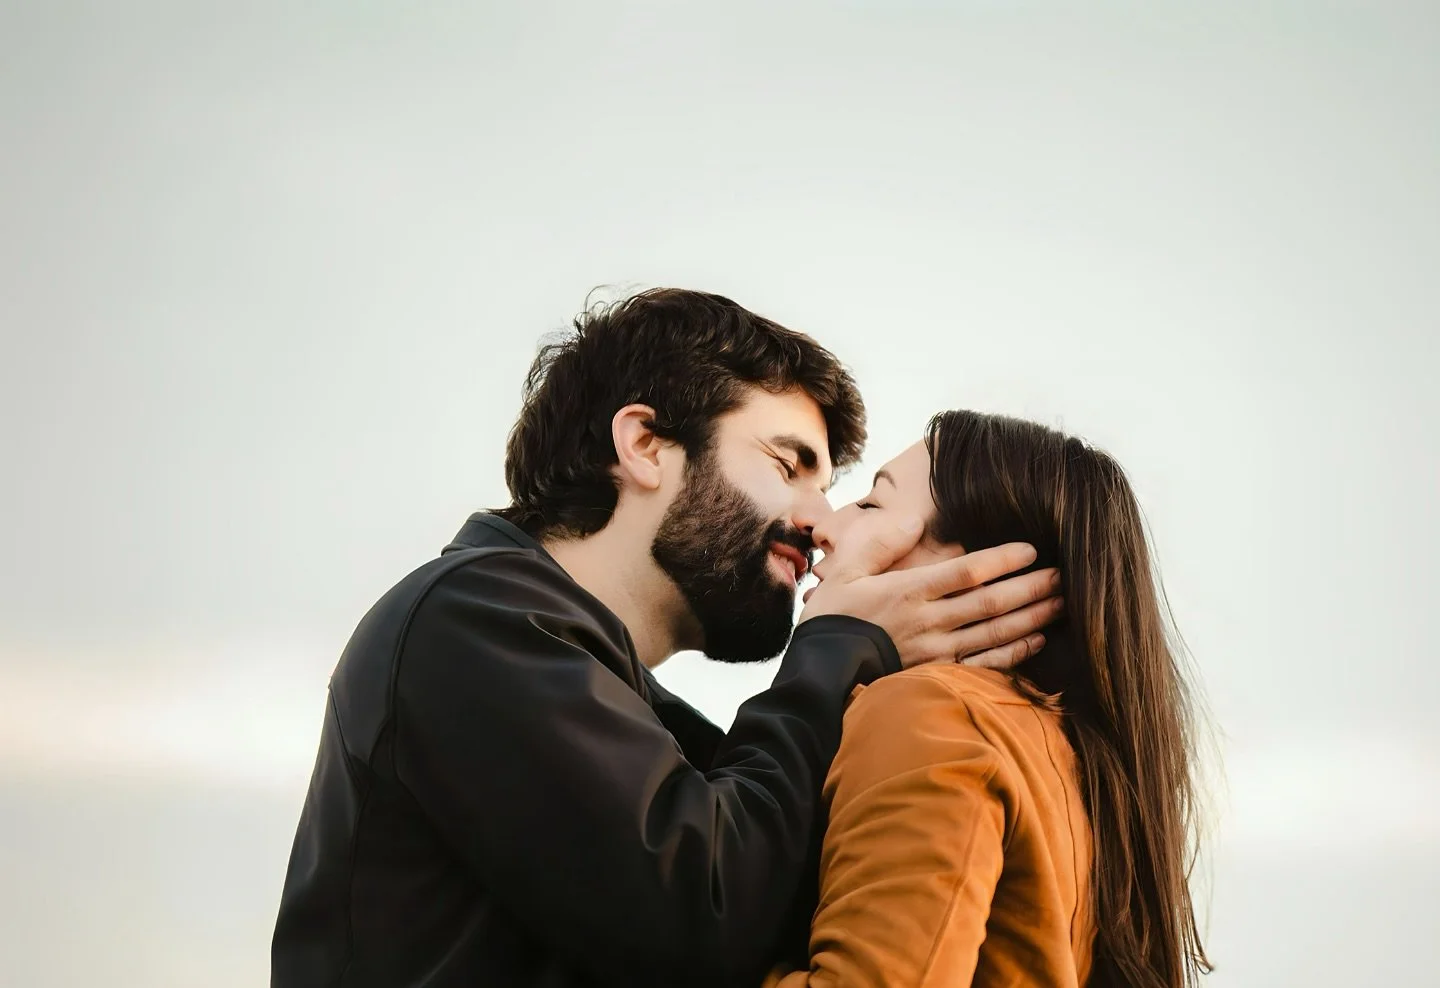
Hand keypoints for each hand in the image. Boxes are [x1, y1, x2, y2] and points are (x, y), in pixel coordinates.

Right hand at [799, 515, 1062, 670]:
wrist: (820, 674)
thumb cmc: (832, 618)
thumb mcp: (845, 569)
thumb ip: (881, 541)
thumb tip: (916, 517)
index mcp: (909, 591)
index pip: (966, 572)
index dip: (1002, 560)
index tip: (1031, 549)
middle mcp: (929, 621)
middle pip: (991, 603)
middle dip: (1031, 588)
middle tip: (1065, 575)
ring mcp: (936, 652)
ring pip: (995, 633)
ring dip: (1032, 617)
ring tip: (1062, 603)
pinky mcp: (936, 675)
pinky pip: (984, 664)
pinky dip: (1014, 653)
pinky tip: (1036, 641)